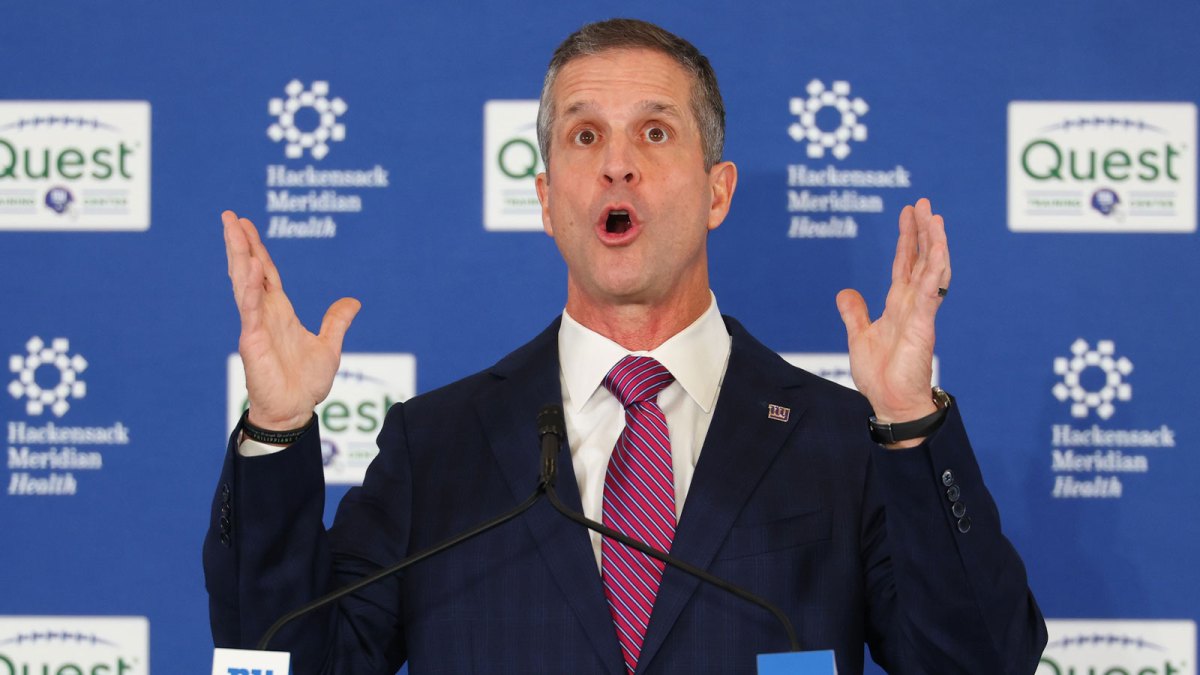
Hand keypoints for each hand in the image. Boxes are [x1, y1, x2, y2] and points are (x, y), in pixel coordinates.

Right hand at [223, 210, 360, 429]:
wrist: (295, 411)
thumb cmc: (305, 383)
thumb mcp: (329, 346)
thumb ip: (336, 321)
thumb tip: (353, 302)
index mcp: (279, 312)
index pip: (266, 273)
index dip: (257, 249)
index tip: (245, 225)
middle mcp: (264, 314)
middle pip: (250, 270)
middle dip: (240, 244)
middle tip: (230, 216)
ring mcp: (256, 326)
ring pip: (244, 285)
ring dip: (239, 257)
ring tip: (232, 231)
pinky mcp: (253, 342)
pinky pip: (249, 311)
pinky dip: (248, 291)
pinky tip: (246, 271)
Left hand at [836, 198, 948, 435]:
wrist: (891, 403)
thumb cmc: (880, 375)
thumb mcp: (858, 336)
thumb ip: (854, 313)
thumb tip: (845, 292)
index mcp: (898, 305)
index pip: (905, 264)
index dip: (907, 239)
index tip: (908, 213)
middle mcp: (912, 304)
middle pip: (921, 259)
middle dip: (923, 231)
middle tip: (923, 203)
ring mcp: (920, 312)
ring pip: (931, 270)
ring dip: (934, 243)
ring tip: (934, 216)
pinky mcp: (923, 324)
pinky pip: (931, 291)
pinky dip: (935, 268)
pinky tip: (938, 248)